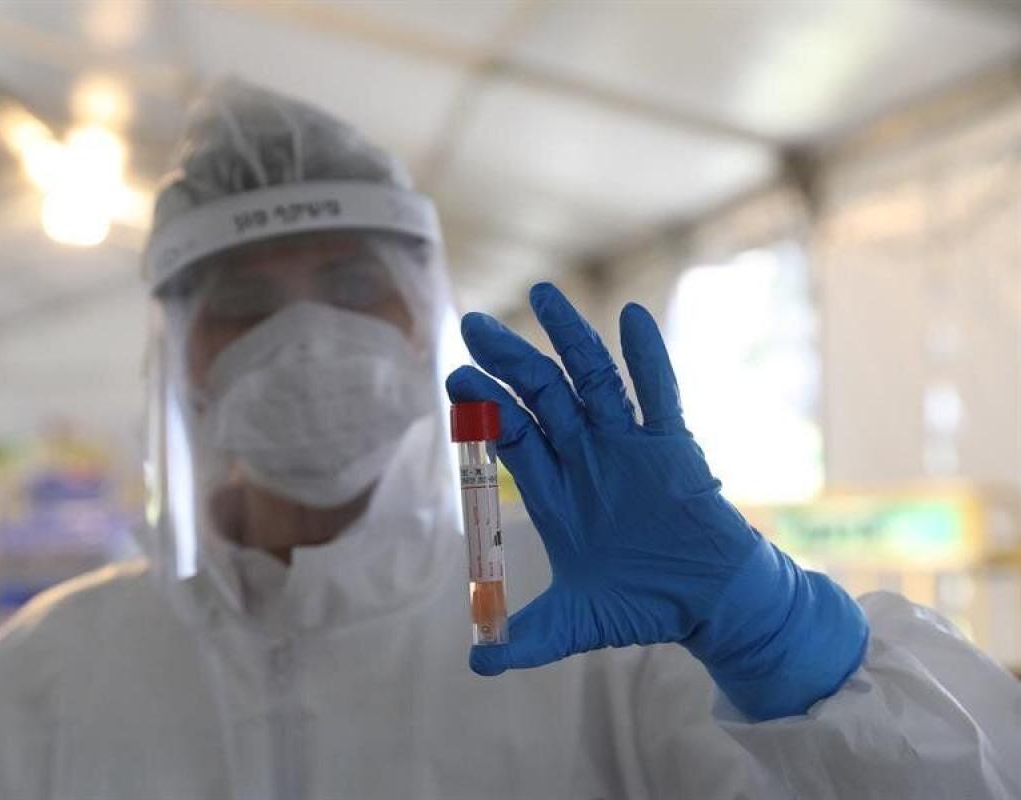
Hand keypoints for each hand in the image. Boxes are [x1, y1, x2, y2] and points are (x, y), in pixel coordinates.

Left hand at [446, 283, 866, 719]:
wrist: (709, 606)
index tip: (455, 382)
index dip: (485, 409)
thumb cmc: (642, 604)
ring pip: (594, 381)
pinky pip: (660, 395)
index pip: (511, 436)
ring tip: (543, 295)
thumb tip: (476, 663)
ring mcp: (628, 446)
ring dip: (571, 340)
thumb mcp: (574, 623)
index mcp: (555, 489)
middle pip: (542, 396)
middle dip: (510, 361)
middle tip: (475, 325)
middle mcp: (585, 457)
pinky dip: (648, 359)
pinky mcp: (673, 447)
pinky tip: (633, 318)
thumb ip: (524, 638)